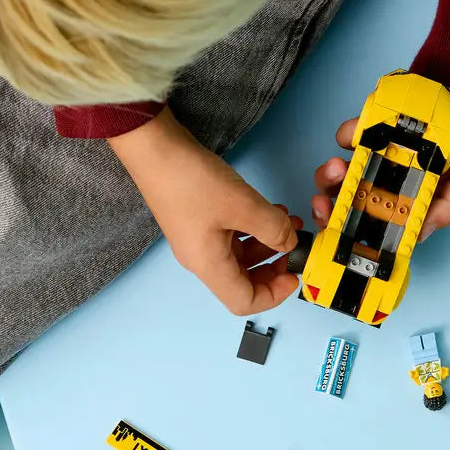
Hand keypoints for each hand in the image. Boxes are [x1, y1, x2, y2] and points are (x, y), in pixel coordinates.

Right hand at [109, 109, 299, 314]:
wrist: (153, 147)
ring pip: (241, 256)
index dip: (274, 295)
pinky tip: (270, 210)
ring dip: (267, 242)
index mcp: (209, 265)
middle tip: (296, 245)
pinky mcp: (199, 221)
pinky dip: (254, 228)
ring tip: (288, 220)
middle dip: (274, 267)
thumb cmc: (193, 180)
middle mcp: (202, 259)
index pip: (244, 302)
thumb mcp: (243, 205)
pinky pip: (232, 236)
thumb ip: (274, 229)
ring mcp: (199, 240)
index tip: (294, 273)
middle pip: (244, 281)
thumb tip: (290, 243)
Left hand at [311, 119, 449, 239]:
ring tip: (337, 168)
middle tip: (325, 203)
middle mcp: (385, 183)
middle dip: (328, 206)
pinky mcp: (369, 130)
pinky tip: (355, 137)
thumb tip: (418, 234)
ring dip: (329, 175)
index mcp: (405, 201)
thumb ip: (449, 208)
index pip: (373, 223)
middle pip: (346, 203)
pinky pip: (347, 135)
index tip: (340, 228)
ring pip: (338, 173)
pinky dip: (345, 136)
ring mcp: (374, 157)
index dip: (351, 229)